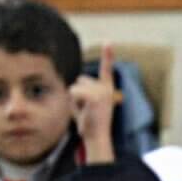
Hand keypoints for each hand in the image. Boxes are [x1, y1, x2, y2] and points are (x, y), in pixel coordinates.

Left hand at [68, 43, 118, 164]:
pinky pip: (73, 92)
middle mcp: (106, 88)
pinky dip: (74, 103)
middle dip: (77, 94)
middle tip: (86, 110)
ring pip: (75, 87)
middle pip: (80, 80)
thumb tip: (72, 87)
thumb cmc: (90, 125)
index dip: (108, 55)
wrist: (97, 138)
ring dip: (74, 100)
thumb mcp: (87, 106)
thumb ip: (83, 94)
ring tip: (84, 112)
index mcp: (107, 89)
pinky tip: (84, 112)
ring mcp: (101, 91)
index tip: (109, 42)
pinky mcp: (95, 96)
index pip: (106, 69)